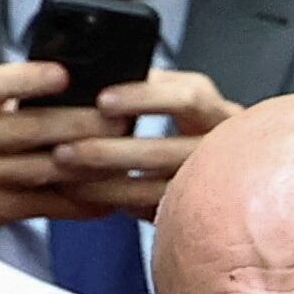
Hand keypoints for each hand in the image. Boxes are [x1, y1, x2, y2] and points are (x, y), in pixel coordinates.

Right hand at [0, 61, 109, 245]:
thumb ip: (5, 98)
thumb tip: (75, 86)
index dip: (28, 79)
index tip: (65, 74)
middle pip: (27, 128)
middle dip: (80, 123)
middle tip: (120, 118)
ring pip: (40, 167)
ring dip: (87, 164)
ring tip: (122, 155)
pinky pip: (42, 204)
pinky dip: (77, 203)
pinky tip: (105, 198)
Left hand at [52, 71, 241, 215]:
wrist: (229, 175)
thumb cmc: (194, 127)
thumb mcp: (180, 100)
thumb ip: (149, 88)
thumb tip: (94, 80)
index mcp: (215, 110)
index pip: (186, 97)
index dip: (142, 98)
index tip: (101, 100)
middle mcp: (220, 150)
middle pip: (163, 150)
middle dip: (108, 151)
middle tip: (64, 150)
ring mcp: (209, 186)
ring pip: (153, 190)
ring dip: (105, 184)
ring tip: (66, 177)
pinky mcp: (194, 212)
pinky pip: (150, 213)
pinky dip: (117, 203)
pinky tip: (87, 197)